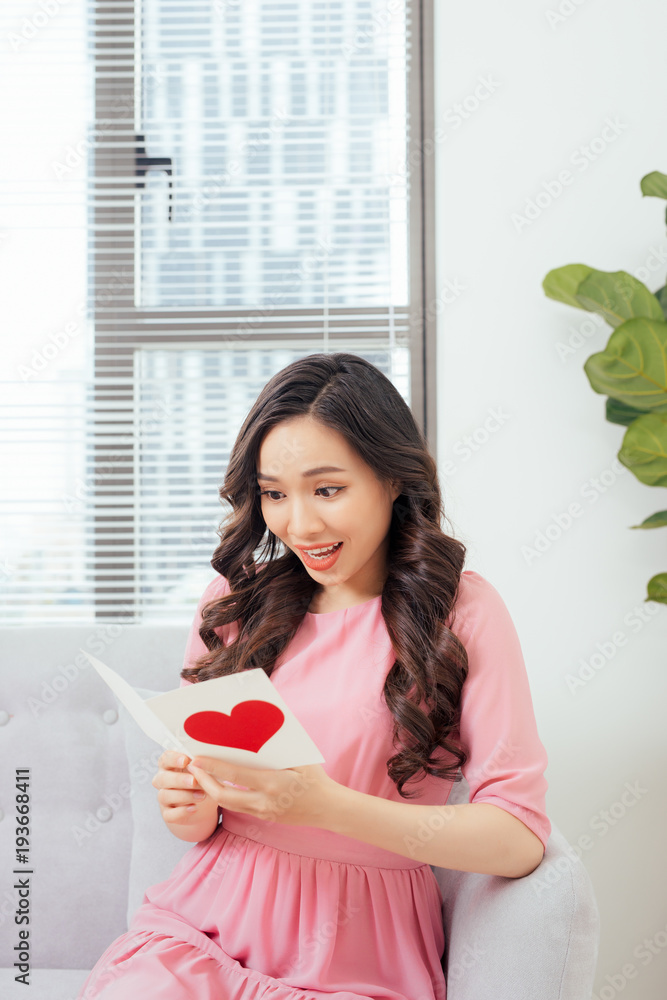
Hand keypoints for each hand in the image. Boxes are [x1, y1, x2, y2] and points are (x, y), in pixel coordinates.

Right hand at [152, 750, 213, 825]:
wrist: (202, 805)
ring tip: (202, 795)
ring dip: (184, 796)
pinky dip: (181, 812)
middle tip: (194, 781)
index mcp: (168, 766)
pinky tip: (194, 808)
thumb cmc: (200, 781)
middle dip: (179, 779)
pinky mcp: (167, 814)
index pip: (165, 759)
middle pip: (163, 778)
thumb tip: (204, 761)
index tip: (186, 760)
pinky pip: (169, 815)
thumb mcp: (201, 771)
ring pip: (165, 796)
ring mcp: (163, 798)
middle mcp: (162, 781)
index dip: (173, 759)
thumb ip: (199, 765)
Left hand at [186, 757, 337, 827]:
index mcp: (273, 783)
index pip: (235, 775)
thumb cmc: (315, 779)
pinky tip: (219, 785)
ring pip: (228, 804)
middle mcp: (264, 801)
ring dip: (211, 790)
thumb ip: (276, 751)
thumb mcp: (299, 760)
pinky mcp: (264, 818)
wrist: (328, 809)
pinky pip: (239, 807)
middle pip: (223, 796)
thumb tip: (255, 731)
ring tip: (200, 776)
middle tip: (192, 768)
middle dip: (204, 782)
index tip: (196, 759)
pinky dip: (225, 796)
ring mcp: (263, 813)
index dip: (213, 767)